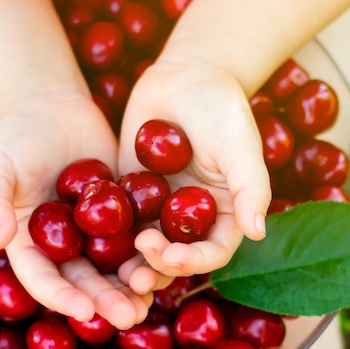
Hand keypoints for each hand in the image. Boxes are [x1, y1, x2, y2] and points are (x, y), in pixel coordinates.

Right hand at [0, 89, 153, 328]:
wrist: (52, 108)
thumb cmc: (15, 137)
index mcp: (29, 243)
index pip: (43, 279)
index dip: (62, 298)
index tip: (85, 311)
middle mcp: (63, 245)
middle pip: (84, 280)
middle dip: (105, 301)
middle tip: (129, 317)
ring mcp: (93, 232)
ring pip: (113, 267)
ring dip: (131, 287)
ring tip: (150, 301)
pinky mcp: (120, 213)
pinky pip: (135, 238)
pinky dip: (148, 254)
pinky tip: (167, 266)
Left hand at [118, 59, 271, 278]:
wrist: (186, 76)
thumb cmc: (222, 109)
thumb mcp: (241, 146)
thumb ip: (251, 188)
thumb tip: (258, 233)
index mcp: (223, 215)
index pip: (212, 252)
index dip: (192, 262)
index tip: (169, 255)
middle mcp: (190, 218)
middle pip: (175, 256)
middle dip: (157, 267)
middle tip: (136, 267)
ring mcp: (158, 207)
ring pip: (145, 245)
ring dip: (131, 261)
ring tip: (115, 270)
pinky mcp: (131, 192)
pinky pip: (119, 217)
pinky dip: (109, 232)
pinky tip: (92, 238)